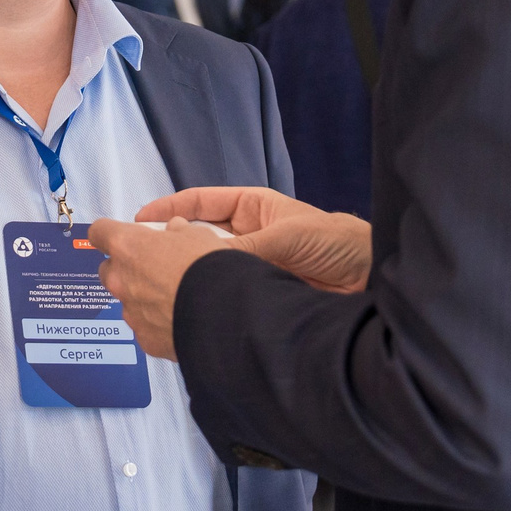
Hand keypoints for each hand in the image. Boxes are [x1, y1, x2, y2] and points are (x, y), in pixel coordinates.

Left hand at [88, 216, 232, 361]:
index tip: (120, 234)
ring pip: (129, 300)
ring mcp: (131, 312)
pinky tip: (181, 318)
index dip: (110, 232)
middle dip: (127, 267)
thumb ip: (177, 232)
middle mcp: (120, 280)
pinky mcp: (145, 339)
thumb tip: (175, 231)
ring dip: (144, 296)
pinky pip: (146, 326)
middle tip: (154, 266)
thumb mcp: (197, 235)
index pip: (100, 232)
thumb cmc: (207, 268)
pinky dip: (158, 322)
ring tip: (175, 296)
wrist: (224, 313)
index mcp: (128, 247)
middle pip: (109, 269)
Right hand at [137, 186, 373, 292]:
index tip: (140, 221)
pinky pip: (224, 295)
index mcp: (252, 210)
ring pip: (208, 269)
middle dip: (170, 245)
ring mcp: (249, 268)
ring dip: (186, 274)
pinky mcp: (255, 296)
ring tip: (156, 284)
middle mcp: (245, 237)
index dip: (169, 210)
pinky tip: (185, 307)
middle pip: (197, 238)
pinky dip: (206, 300)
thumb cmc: (335, 242)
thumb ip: (246, 248)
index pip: (201, 203)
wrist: (370, 279)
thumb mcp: (288, 236)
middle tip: (140, 258)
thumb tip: (204, 261)